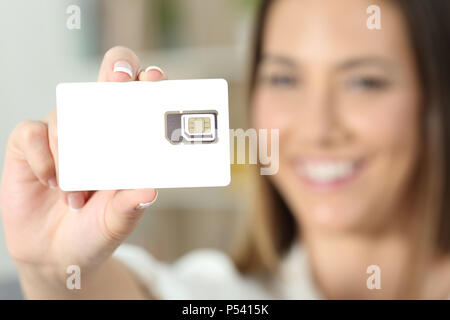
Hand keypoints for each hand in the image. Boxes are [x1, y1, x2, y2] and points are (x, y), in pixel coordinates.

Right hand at [0, 46, 164, 286]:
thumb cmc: (96, 229)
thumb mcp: (117, 221)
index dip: (148, 82)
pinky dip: (44, 157)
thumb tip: (150, 190)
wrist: (57, 254)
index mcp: (126, 142)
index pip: (141, 100)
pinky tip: (51, 182)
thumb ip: (130, 205)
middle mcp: (97, 129)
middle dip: (116, 70)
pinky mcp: (31, 145)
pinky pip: (33, 133)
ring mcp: (63, 134)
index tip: (154, 81)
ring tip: (77, 196)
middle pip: (107, 79)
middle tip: (119, 81)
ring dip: (72, 153)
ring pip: (67, 114)